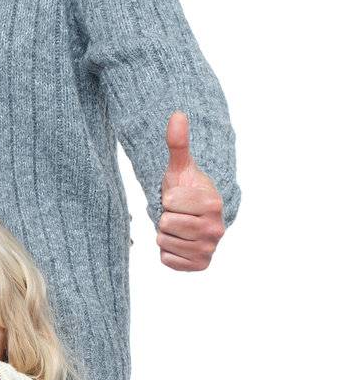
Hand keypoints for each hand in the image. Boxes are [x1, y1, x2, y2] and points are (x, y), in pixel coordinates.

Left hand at [157, 111, 225, 270]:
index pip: (169, 203)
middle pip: (165, 224)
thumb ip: (178, 144)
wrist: (196, 216)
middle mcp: (216, 228)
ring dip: (165, 234)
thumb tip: (177, 114)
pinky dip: (167, 251)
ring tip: (178, 226)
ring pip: (164, 241)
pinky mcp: (200, 265)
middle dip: (165, 217)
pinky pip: (166, 259)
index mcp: (212, 203)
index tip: (179, 199)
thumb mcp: (180, 167)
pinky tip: (179, 242)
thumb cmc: (186, 190)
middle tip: (177, 214)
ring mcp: (209, 249)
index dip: (167, 199)